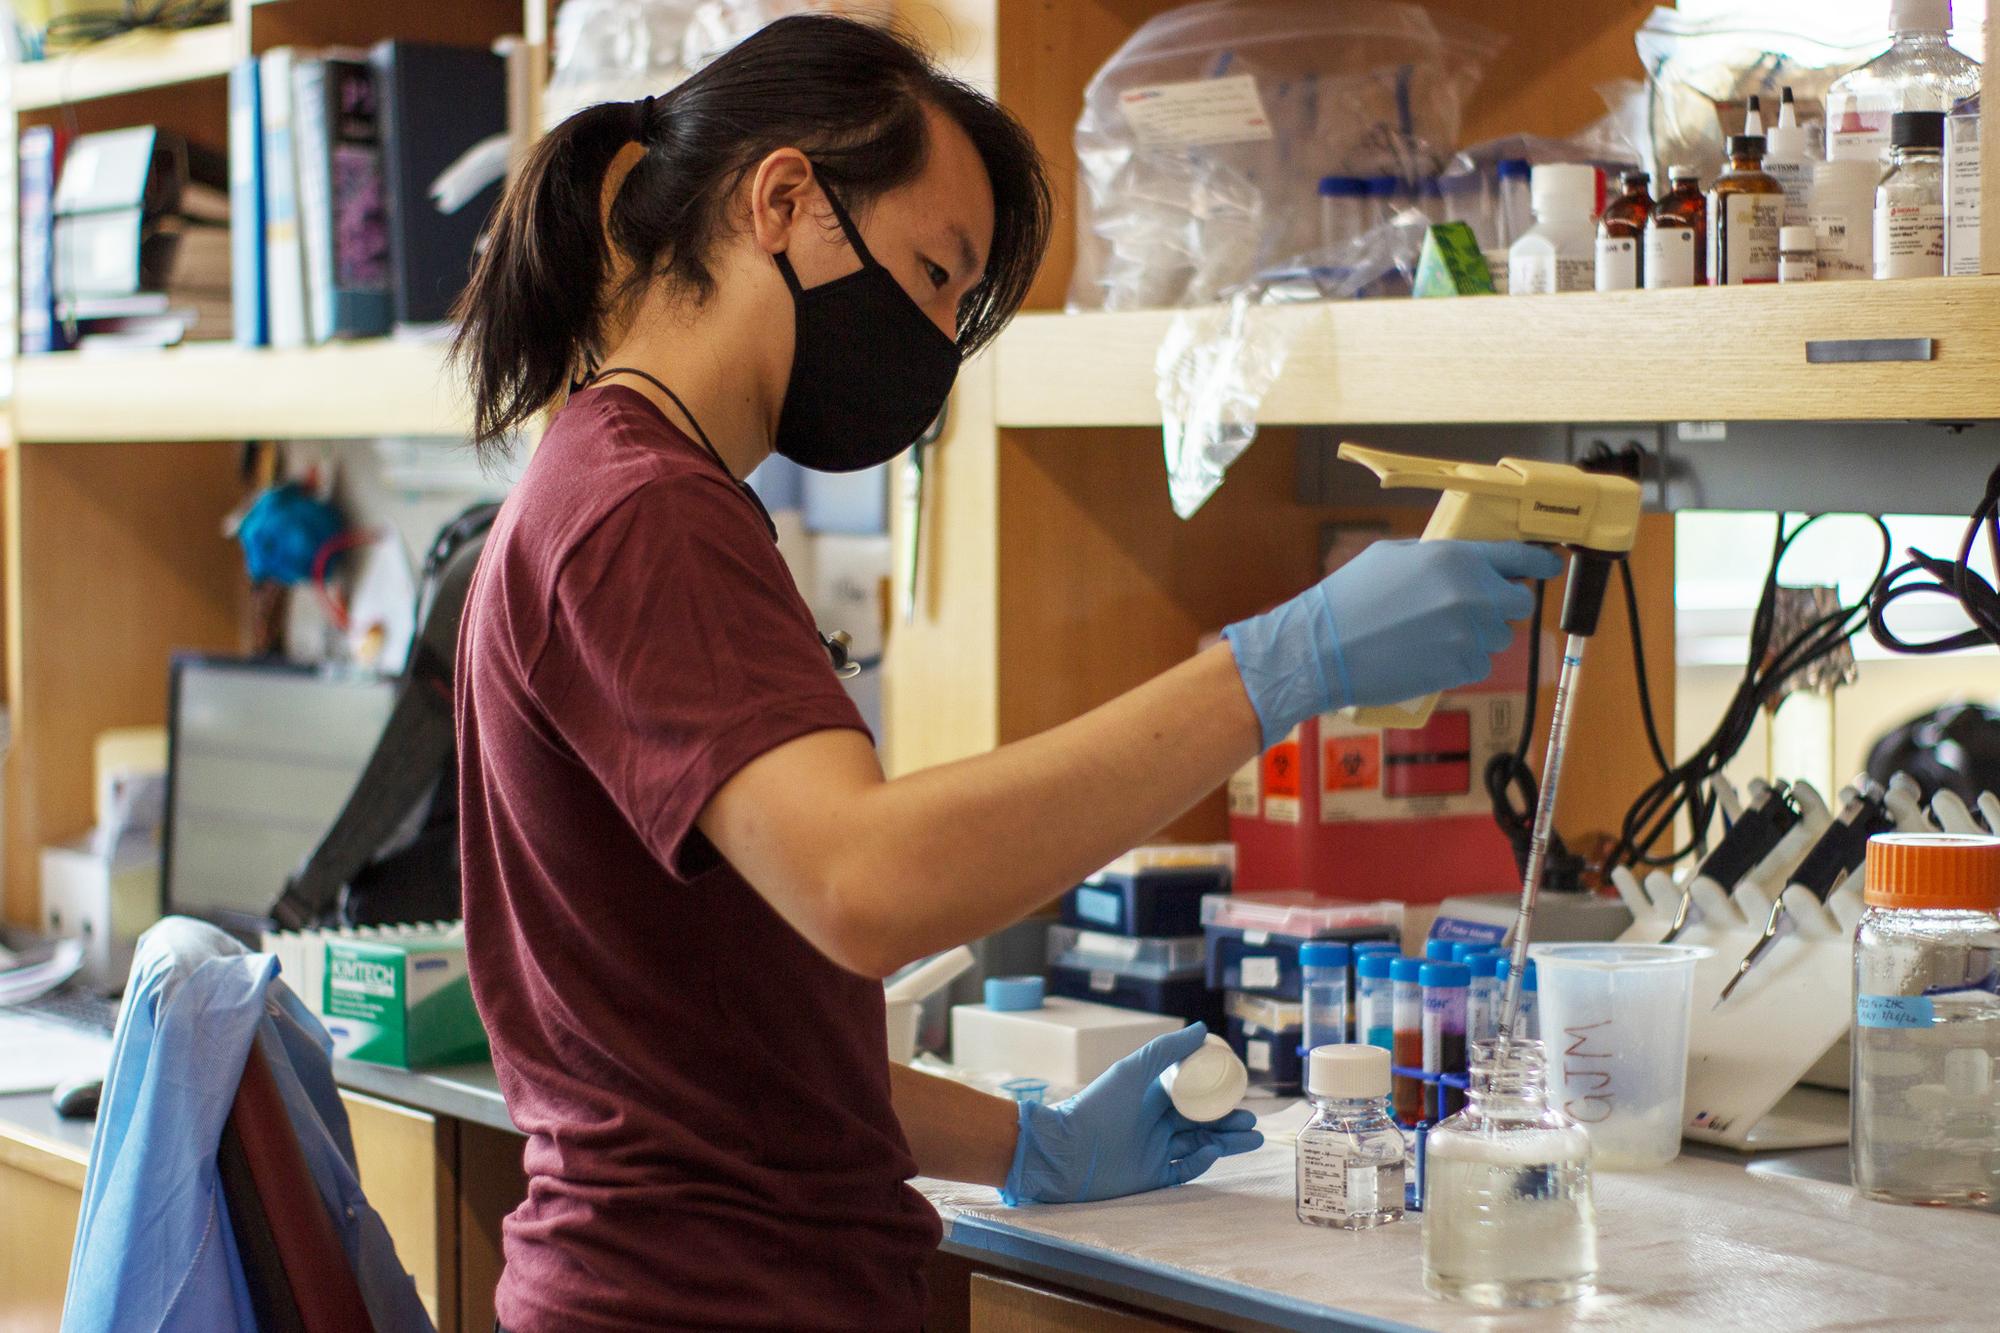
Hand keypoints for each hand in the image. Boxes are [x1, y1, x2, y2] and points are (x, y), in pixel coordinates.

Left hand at [1000, 1023, 1262, 1205]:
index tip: (1239, 1088)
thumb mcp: (1132, 1071)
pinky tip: (1215, 1151)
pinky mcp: (1151, 1178)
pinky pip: (1183, 1170)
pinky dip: (1201, 1162)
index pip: (1191, 1094)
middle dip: (1228, 1121)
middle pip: (1200, 1122)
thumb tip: (1203, 1029)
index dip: (1216, 1093)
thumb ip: (1166, 1050)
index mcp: (1150, 1097)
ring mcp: (1153, 1151)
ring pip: (1198, 1145)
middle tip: (1252, 1121)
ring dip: (1225, 1142)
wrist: (1064, 1152)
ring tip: (1253, 1138)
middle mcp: (1154, 1123)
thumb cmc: (1095, 1107)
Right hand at [1223, 539, 1560, 747]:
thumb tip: (1467, 565)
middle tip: (1469, 610)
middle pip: (1518, 603)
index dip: (1539, 560)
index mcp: (1456, 559)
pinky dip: (1460, 663)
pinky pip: (1478, 666)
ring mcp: (1469, 636)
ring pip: (1497, 638)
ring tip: (1433, 636)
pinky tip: (1426, 656)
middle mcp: (1472, 596)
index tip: (1549, 563)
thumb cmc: (1349, 598)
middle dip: (1500, 606)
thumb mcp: (1393, 556)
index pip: (1518, 556)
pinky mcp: (1460, 670)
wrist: (1323, 648)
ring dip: (1476, 637)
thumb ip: (1439, 558)